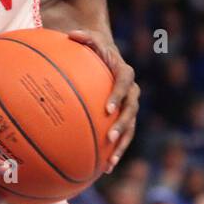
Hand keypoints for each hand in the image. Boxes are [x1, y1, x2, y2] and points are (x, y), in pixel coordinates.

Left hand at [65, 29, 137, 172]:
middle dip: (122, 125)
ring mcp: (128, 106)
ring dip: (121, 145)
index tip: (108, 109)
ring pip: (129, 128)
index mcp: (124, 72)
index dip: (118, 96)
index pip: (124, 83)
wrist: (103, 57)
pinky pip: (120, 136)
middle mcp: (130, 91)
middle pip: (131, 110)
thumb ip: (84, 37)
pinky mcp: (122, 118)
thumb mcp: (89, 38)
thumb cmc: (93, 47)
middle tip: (110, 138)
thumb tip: (72, 34)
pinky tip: (103, 168)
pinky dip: (113, 151)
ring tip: (110, 162)